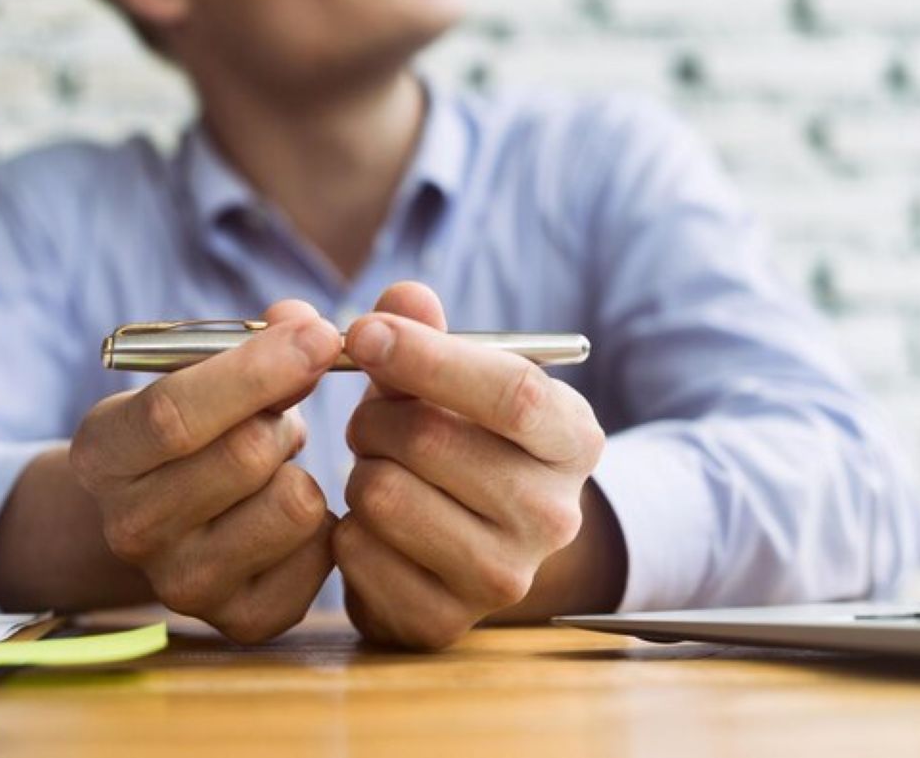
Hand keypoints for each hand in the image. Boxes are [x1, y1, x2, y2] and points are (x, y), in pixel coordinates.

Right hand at [69, 301, 340, 643]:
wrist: (166, 520)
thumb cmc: (193, 429)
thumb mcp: (196, 375)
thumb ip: (253, 341)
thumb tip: (306, 324)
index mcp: (104, 454)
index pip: (174, 413)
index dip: (256, 369)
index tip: (319, 334)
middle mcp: (131, 529)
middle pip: (246, 455)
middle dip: (283, 415)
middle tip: (277, 414)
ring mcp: (185, 584)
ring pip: (295, 502)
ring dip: (302, 468)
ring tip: (276, 468)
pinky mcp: (243, 620)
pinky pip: (323, 552)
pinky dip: (324, 522)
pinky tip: (288, 512)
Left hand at [333, 283, 606, 648]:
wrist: (474, 549)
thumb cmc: (461, 443)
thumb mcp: (453, 384)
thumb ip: (426, 334)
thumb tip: (404, 298)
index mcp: (573, 440)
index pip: (513, 393)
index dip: (427, 356)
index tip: (362, 331)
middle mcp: (556, 516)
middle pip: (430, 442)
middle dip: (374, 420)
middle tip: (371, 423)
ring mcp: (506, 578)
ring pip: (383, 496)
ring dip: (360, 474)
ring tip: (381, 474)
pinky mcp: (445, 622)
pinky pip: (357, 552)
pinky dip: (346, 529)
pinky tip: (372, 526)